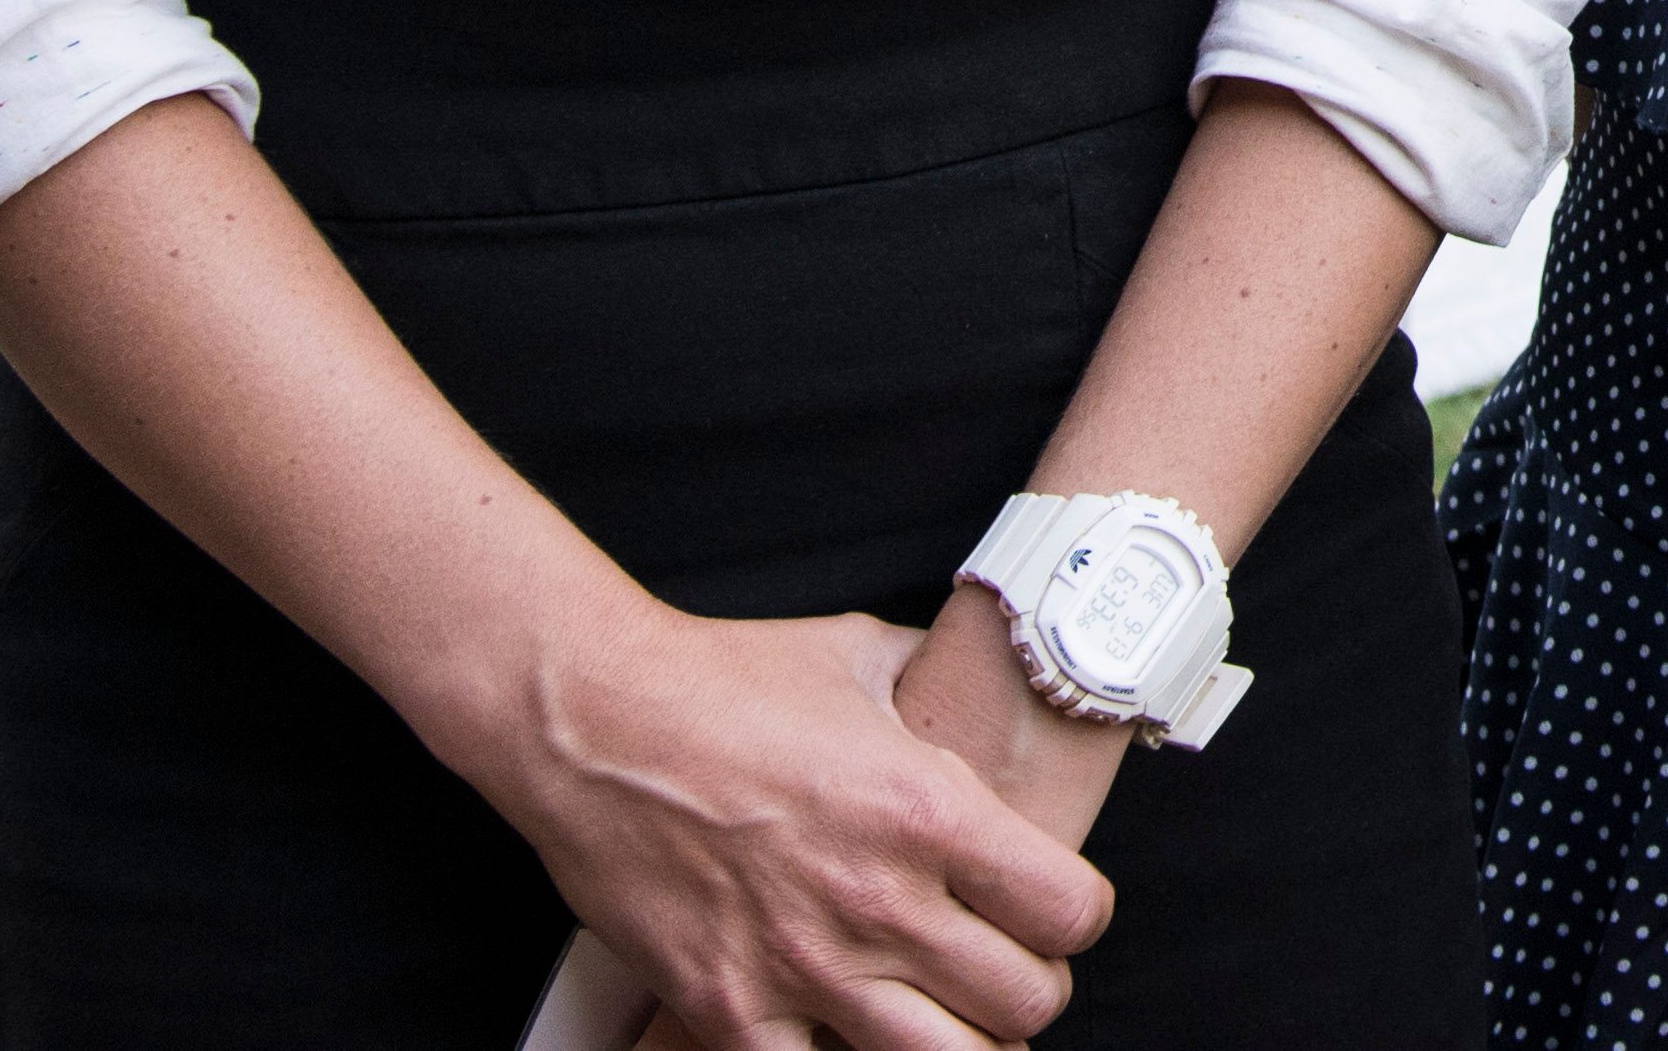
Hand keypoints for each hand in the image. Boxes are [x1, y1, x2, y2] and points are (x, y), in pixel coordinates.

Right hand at [469, 596, 1109, 1048]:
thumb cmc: (725, 678)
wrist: (593, 718)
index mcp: (930, 811)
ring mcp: (804, 968)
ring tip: (944, 1011)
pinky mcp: (728, 1012)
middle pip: (1027, 1004)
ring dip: (962, 1041)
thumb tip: (991, 682)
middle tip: (1000, 962)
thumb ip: (940, 690)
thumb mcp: (865, 655)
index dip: (1075, 917)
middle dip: (1029, 986)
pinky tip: (846, 1028)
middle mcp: (880, 902)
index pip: (1071, 914)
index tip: (1053, 909)